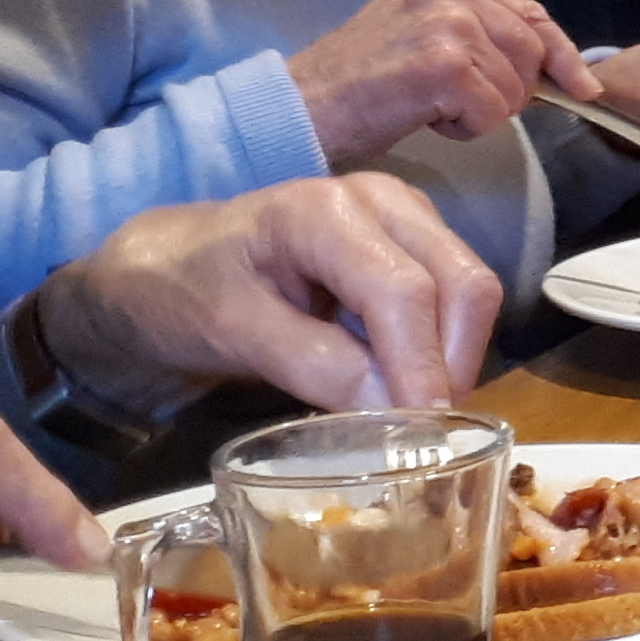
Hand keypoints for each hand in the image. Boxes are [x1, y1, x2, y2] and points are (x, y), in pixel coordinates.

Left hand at [34, 175, 503, 416]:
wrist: (168, 264)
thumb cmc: (185, 290)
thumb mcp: (231, 331)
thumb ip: (312, 364)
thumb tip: (395, 411)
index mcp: (326, 211)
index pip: (405, 292)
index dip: (422, 368)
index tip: (419, 438)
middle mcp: (382, 202)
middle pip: (464, 284)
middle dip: (453, 364)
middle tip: (423, 435)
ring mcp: (404, 219)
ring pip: (471, 292)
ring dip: (453, 359)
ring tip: (409, 414)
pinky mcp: (411, 245)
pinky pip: (454, 300)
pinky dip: (441, 349)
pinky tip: (400, 384)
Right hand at [288, 0, 590, 164]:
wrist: (304, 106)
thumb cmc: (367, 79)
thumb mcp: (428, 31)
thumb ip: (487, 31)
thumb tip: (565, 68)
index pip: (530, 10)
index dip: (561, 53)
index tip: (580, 83)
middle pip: (532, 47)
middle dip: (512, 88)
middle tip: (458, 100)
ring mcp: (447, 22)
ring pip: (516, 85)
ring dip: (483, 110)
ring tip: (430, 102)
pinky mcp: (444, 66)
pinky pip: (493, 112)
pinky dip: (466, 128)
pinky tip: (425, 116)